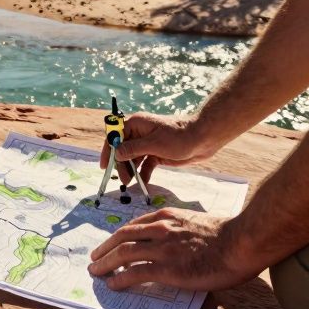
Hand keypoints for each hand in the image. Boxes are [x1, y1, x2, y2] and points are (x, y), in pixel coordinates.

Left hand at [87, 209, 255, 291]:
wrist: (240, 242)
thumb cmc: (229, 235)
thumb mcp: (199, 222)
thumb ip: (184, 229)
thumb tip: (182, 240)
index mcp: (169, 217)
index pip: (135, 224)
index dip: (120, 235)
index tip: (113, 242)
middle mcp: (160, 229)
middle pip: (122, 237)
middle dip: (105, 248)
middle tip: (95, 257)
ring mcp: (162, 249)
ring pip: (123, 254)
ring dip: (105, 263)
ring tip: (96, 271)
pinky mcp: (166, 269)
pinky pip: (135, 273)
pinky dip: (120, 279)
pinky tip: (112, 284)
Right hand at [99, 112, 219, 185]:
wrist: (203, 139)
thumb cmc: (179, 136)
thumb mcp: (154, 144)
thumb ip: (133, 149)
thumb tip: (116, 153)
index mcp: (136, 124)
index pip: (115, 136)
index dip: (108, 150)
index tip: (105, 166)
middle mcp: (140, 133)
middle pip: (123, 150)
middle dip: (121, 165)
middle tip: (123, 180)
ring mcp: (148, 144)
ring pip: (133, 159)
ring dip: (131, 171)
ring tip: (131, 184)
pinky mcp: (157, 154)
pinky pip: (145, 165)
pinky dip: (143, 174)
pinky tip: (143, 183)